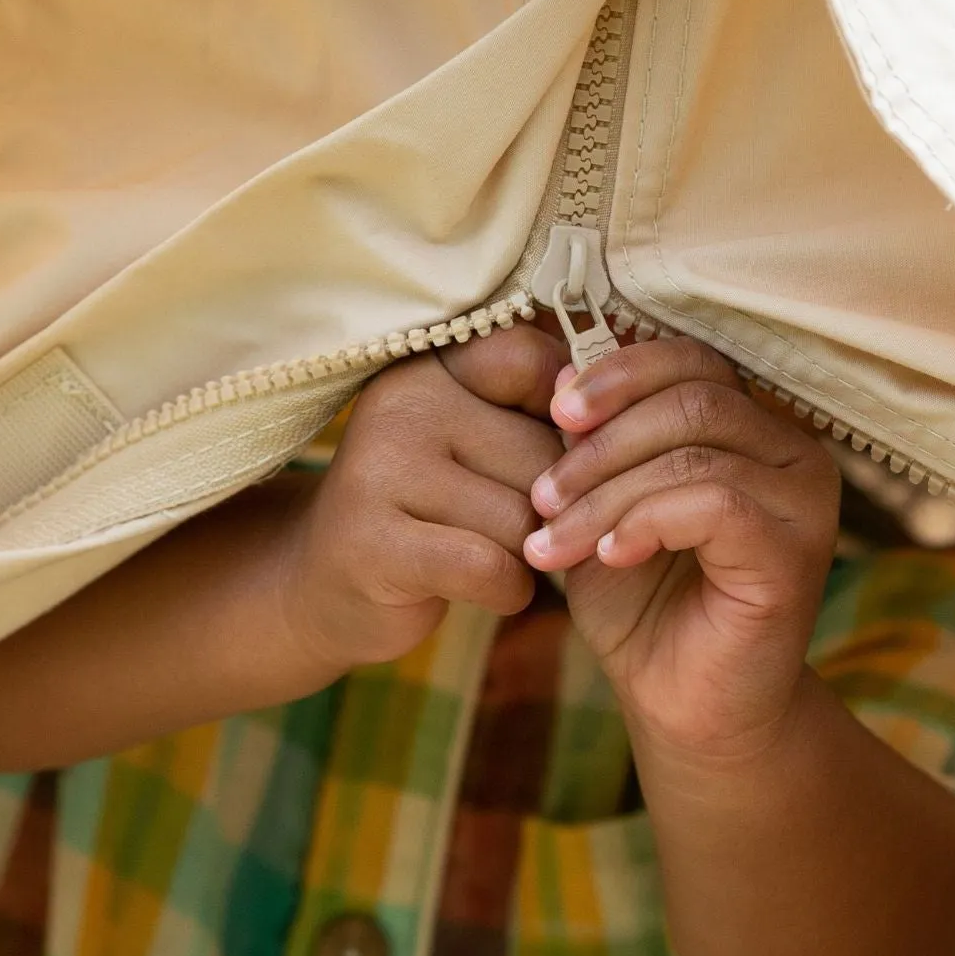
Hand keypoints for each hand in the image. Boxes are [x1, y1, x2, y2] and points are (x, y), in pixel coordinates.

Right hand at [278, 327, 566, 673]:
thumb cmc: (432, 507)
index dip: (569, 421)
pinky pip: (491, 567)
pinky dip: (506, 591)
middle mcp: (402, 402)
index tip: (553, 456)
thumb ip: (543, 410)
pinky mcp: (377, 544)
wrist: (325, 584)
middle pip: (543, 456)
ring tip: (493, 554)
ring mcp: (380, 470)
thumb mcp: (480, 439)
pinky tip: (482, 586)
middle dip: (551, 507)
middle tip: (513, 525)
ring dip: (530, 555)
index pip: (538, 364)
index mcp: (432, 364)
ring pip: (524, 518)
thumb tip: (629, 397)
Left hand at [522, 338, 840, 753]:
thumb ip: (591, 442)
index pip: (693, 360)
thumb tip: (558, 373)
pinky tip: (608, 559)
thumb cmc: (642, 603)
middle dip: (601, 442)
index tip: (552, 412)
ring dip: (605, 493)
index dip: (618, 373)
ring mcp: (804, 502)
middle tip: (540, 494)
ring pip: (694, 452)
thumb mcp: (602, 506)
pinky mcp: (796, 554)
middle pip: (693, 398)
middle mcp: (793, 452)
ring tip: (551, 540)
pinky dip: (645, 522)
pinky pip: (714, 504)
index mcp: (754, 426)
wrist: (681, 706)